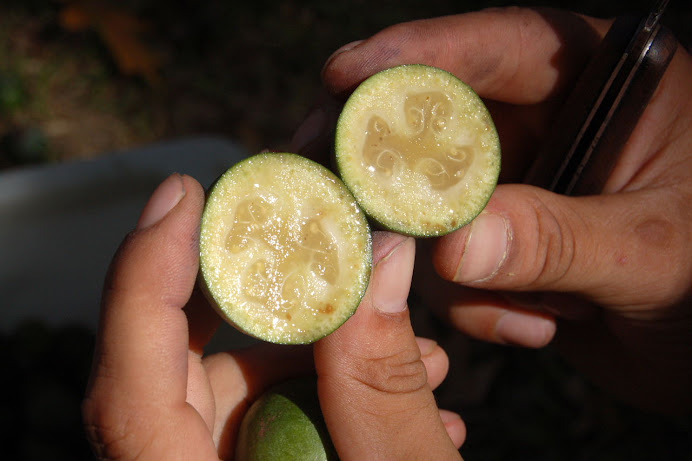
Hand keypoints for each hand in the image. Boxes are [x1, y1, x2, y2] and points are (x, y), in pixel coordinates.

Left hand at [82, 173, 463, 459]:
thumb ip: (382, 391)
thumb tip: (385, 258)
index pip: (130, 385)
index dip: (143, 275)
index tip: (183, 191)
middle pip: (192, 371)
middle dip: (278, 301)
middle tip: (344, 248)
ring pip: (242, 394)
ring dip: (329, 356)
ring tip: (421, 354)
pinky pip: (271, 424)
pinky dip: (332, 398)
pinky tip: (409, 398)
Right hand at [294, 7, 691, 412]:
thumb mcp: (656, 252)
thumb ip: (559, 240)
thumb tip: (451, 247)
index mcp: (601, 90)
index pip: (506, 46)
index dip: (421, 53)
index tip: (344, 74)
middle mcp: (549, 132)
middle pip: (440, 125)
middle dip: (387, 165)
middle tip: (320, 179)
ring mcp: (518, 193)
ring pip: (435, 211)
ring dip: (460, 271)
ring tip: (534, 314)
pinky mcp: (500, 249)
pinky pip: (450, 269)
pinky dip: (478, 307)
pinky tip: (539, 328)